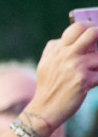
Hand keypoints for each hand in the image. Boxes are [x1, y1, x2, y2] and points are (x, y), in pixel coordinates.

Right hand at [29, 21, 97, 135]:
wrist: (45, 109)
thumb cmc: (48, 87)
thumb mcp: (45, 64)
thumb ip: (54, 49)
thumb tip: (69, 38)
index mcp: (57, 49)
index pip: (77, 28)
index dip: (90, 27)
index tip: (96, 33)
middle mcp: (66, 55)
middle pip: (92, 33)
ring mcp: (75, 66)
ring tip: (92, 73)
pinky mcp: (84, 80)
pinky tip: (90, 84)